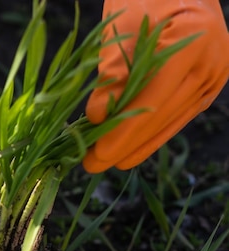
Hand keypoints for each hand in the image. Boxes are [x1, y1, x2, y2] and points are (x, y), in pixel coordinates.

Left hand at [83, 0, 228, 172]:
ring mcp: (215, 75)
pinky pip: (177, 117)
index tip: (95, 155)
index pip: (150, 101)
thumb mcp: (120, 30)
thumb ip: (112, 74)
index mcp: (191, 41)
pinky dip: (152, 134)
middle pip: (160, 117)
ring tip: (105, 161)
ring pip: (170, 122)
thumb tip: (96, 118)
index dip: (121, 133)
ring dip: (136, 144)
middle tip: (91, 165)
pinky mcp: (208, 85)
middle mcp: (211, 62)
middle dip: (123, 145)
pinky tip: (131, 151)